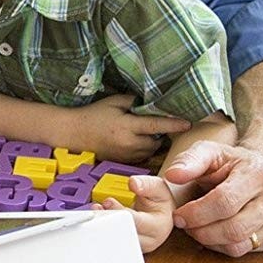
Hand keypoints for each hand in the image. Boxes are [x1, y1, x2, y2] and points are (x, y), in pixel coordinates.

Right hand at [68, 94, 188, 164]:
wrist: (73, 133)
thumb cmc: (93, 115)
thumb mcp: (114, 102)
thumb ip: (134, 101)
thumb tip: (152, 101)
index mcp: (127, 127)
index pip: (156, 125)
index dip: (174, 124)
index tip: (188, 122)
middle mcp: (129, 143)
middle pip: (157, 140)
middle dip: (160, 133)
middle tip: (157, 122)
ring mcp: (127, 155)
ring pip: (151, 149)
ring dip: (152, 140)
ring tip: (142, 130)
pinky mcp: (123, 161)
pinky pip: (142, 155)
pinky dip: (143, 147)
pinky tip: (134, 139)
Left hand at [100, 176, 174, 252]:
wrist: (162, 211)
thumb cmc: (160, 200)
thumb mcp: (158, 187)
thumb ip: (146, 184)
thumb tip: (133, 183)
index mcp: (158, 226)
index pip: (135, 223)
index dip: (119, 211)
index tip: (108, 201)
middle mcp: (149, 240)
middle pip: (123, 235)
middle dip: (108, 221)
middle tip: (97, 208)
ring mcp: (138, 245)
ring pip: (116, 240)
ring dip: (103, 226)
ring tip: (97, 210)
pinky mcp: (127, 246)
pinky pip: (112, 241)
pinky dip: (103, 229)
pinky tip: (99, 217)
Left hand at [165, 141, 262, 256]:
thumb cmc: (234, 162)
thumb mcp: (211, 151)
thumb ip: (190, 161)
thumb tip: (172, 175)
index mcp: (259, 174)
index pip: (225, 202)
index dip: (196, 213)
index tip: (178, 216)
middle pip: (234, 228)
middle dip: (201, 231)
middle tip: (185, 225)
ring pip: (240, 245)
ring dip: (211, 241)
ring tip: (197, 229)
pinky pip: (248, 250)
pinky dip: (225, 246)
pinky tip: (216, 233)